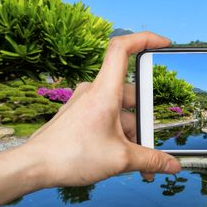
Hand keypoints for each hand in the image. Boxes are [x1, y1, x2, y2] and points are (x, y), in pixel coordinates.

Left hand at [27, 31, 180, 186]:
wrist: (34, 168)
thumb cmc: (69, 156)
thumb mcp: (121, 159)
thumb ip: (151, 160)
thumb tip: (172, 165)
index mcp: (104, 92)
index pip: (123, 48)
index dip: (145, 39)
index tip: (164, 43)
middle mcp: (94, 92)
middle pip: (131, 94)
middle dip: (146, 121)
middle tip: (151, 142)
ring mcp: (86, 104)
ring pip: (120, 112)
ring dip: (133, 135)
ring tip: (140, 162)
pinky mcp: (80, 116)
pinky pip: (108, 120)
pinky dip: (119, 136)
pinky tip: (123, 159)